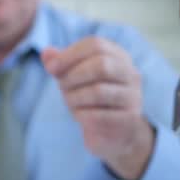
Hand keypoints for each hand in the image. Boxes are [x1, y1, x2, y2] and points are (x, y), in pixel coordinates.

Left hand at [41, 37, 154, 179]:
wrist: (113, 134)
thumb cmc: (91, 99)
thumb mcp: (73, 78)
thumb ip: (60, 64)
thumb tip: (46, 53)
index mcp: (118, 56)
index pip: (95, 45)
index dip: (70, 54)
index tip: (51, 68)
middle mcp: (131, 74)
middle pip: (101, 65)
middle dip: (73, 76)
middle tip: (62, 87)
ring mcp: (133, 96)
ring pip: (98, 91)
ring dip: (75, 97)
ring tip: (70, 102)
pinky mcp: (129, 119)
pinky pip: (99, 115)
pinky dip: (81, 115)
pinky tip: (79, 116)